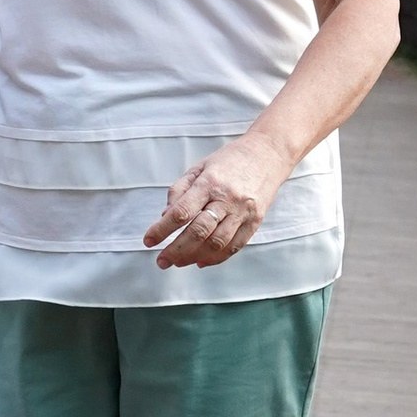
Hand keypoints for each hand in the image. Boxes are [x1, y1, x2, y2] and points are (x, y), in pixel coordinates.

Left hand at [145, 131, 290, 270]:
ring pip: (216, 243)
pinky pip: (234, 246)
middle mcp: (227, 199)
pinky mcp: (255, 221)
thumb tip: (164, 216)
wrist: (268, 154)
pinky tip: (200, 261)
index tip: (148, 240)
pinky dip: (216, 258)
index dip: (162, 229)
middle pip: (198, 231)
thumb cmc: (229, 161)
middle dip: (176, 249)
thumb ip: (180, 190)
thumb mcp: (199, 167)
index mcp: (209, 183)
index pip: (182, 211)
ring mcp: (243, 211)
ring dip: (194, 256)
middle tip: (161, 261)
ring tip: (178, 262)